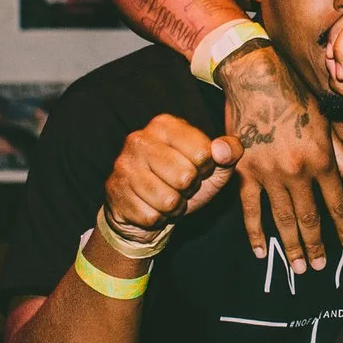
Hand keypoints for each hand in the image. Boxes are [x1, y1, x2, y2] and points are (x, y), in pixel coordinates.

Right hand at [105, 114, 243, 236]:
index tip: (196, 168)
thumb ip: (229, 152)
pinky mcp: (113, 191)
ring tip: (167, 196)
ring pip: (168, 200)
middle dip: (188, 188)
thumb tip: (223, 150)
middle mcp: (139, 139)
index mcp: (165, 124)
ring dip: (174, 206)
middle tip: (179, 185)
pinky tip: (151, 206)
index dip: (205, 168)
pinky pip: (151, 216)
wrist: (148, 209)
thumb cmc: (184, 181)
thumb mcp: (213, 166)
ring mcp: (123, 165)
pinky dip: (157, 218)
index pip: (203, 153)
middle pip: (185, 176)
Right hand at [218, 47, 342, 269]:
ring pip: (283, 220)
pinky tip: (260, 250)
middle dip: (317, 246)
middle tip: (321, 266)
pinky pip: (249, 210)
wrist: (255, 78)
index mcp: (320, 160)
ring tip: (299, 267)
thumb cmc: (295, 97)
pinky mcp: (244, 172)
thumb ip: (342, 158)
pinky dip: (255, 233)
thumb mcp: (325, 125)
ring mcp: (268, 174)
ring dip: (292, 246)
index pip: (338, 204)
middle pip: (310, 218)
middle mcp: (296, 172)